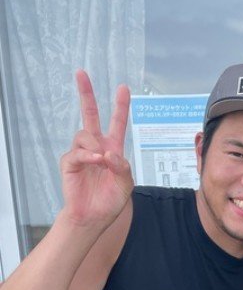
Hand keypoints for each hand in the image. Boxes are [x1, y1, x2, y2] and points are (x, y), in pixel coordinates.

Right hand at [60, 70, 132, 229]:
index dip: (120, 106)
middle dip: (86, 94)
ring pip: (85, 135)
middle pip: (89, 115)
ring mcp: (81, 153)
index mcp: (113, 149)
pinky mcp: (70, 162)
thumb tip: (110, 152)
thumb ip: (123, 168)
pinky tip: (96, 162)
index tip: (123, 88)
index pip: (117, 123)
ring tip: (102, 162)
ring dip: (95, 146)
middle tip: (81, 73)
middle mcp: (96, 146)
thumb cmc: (110, 200)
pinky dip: (88, 157)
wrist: (93, 216)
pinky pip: (78, 153)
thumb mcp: (125, 184)